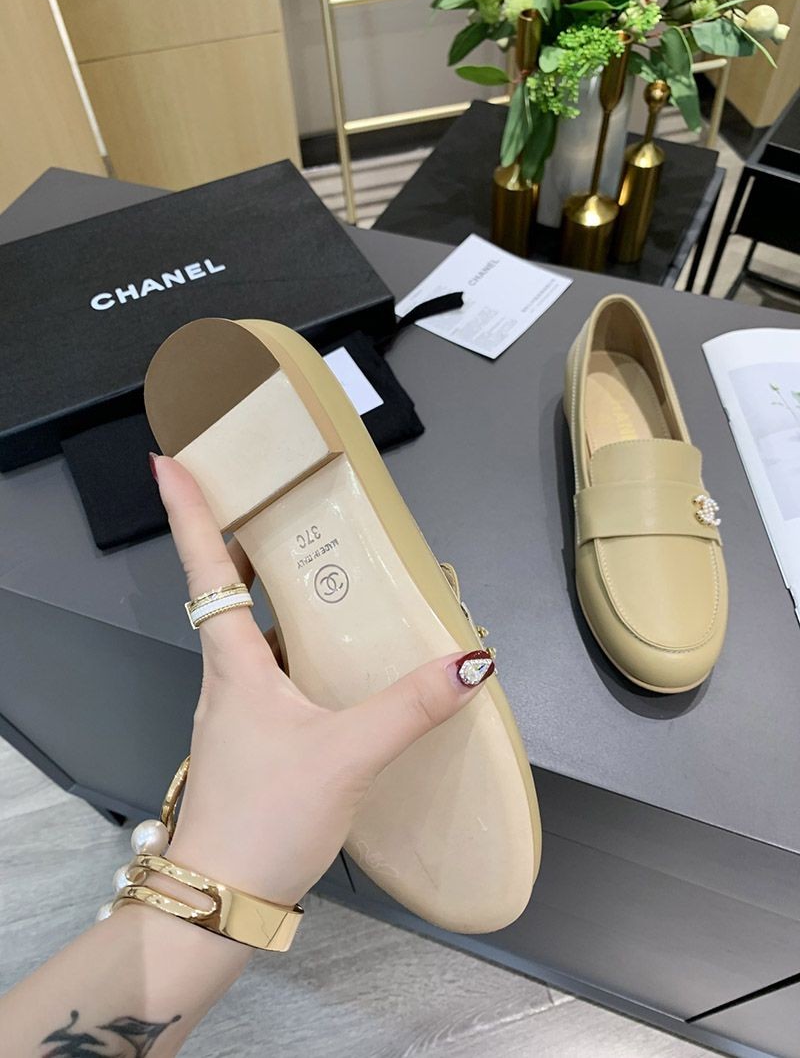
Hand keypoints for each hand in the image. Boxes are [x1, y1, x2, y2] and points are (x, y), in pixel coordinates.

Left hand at [151, 455, 491, 906]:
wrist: (221, 899)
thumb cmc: (266, 816)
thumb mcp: (347, 755)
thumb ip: (410, 707)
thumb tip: (471, 661)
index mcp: (234, 663)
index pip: (205, 568)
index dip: (188, 510)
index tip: (171, 460)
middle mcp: (226, 678)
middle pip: (226, 593)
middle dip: (242, 542)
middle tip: (272, 502)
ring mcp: (235, 711)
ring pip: (249, 636)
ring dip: (271, 597)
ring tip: (316, 571)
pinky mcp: (251, 740)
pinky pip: (269, 674)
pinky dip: (294, 648)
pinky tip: (332, 663)